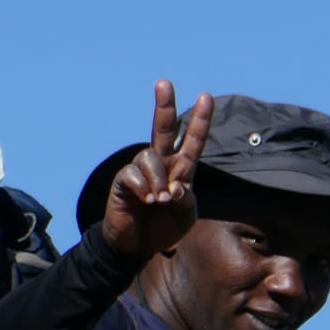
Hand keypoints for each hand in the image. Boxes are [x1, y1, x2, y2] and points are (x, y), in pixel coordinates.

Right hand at [100, 80, 214, 260]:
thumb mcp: (185, 215)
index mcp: (180, 169)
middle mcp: (161, 164)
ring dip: (158, 179)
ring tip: (158, 200)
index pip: (192, 141)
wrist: (136, 246)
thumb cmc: (163, 228)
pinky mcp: (124, 180)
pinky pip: (134, 173)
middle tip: (163, 83)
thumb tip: (175, 187)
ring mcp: (140, 171)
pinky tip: (145, 200)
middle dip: (164, 106)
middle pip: (163, 129)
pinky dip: (144, 187)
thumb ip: (187, 199)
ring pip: (150, 156)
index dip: (200, 120)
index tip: (205, 96)